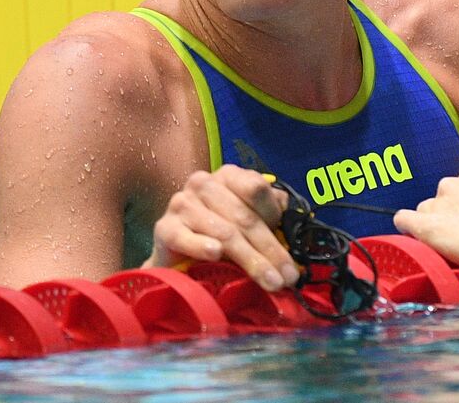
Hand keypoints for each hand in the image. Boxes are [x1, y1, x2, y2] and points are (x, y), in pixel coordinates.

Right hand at [145, 165, 299, 290]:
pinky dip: (202, 246)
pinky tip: (216, 255)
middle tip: (288, 278)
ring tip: (269, 282)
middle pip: (244, 216)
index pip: (256, 188)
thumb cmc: (220, 234)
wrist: (177, 254)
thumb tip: (295, 225)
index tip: (287, 243)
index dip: (274, 215)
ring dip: (250, 260)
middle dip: (270, 250)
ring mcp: (181, 203)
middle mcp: (203, 183)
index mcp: (229, 176)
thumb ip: (272, 215)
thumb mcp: (250, 220)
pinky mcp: (163, 227)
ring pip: (224, 232)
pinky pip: (185, 237)